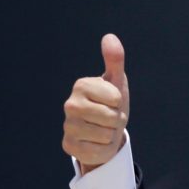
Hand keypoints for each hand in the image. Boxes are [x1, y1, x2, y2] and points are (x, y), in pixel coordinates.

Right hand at [62, 34, 129, 174]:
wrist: (103, 131)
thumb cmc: (110, 103)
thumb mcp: (116, 82)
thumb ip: (115, 60)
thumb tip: (110, 37)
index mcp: (81, 86)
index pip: (116, 98)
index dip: (119, 103)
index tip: (112, 102)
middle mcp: (70, 105)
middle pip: (112, 118)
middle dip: (116, 120)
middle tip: (109, 118)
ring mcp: (68, 126)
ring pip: (106, 135)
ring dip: (110, 135)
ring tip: (102, 130)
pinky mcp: (70, 147)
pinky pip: (99, 151)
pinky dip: (103, 149)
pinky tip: (95, 142)